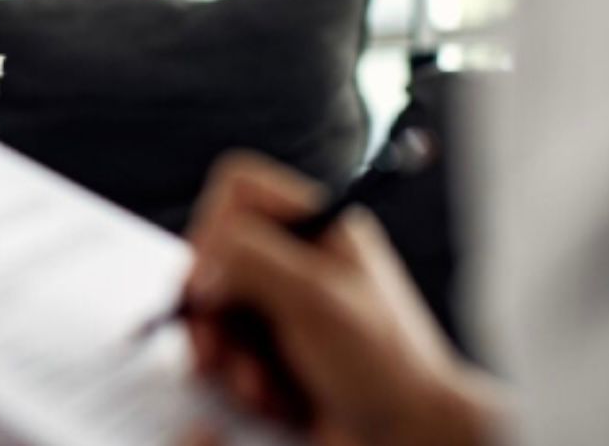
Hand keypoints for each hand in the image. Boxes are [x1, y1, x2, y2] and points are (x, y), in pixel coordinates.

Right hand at [182, 154, 501, 445]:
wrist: (408, 437)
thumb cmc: (384, 365)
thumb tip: (200, 265)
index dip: (215, 225)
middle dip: (213, 309)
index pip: (239, 188)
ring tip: (260, 384)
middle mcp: (293, 257)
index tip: (211, 281)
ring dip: (226, 353)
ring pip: (213, 306)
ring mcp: (280, 303)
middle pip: (214, 252)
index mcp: (315, 225)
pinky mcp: (270, 347)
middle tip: (220, 348)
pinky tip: (272, 397)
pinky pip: (225, 349)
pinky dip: (237, 378)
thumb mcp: (317, 297)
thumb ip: (252, 260)